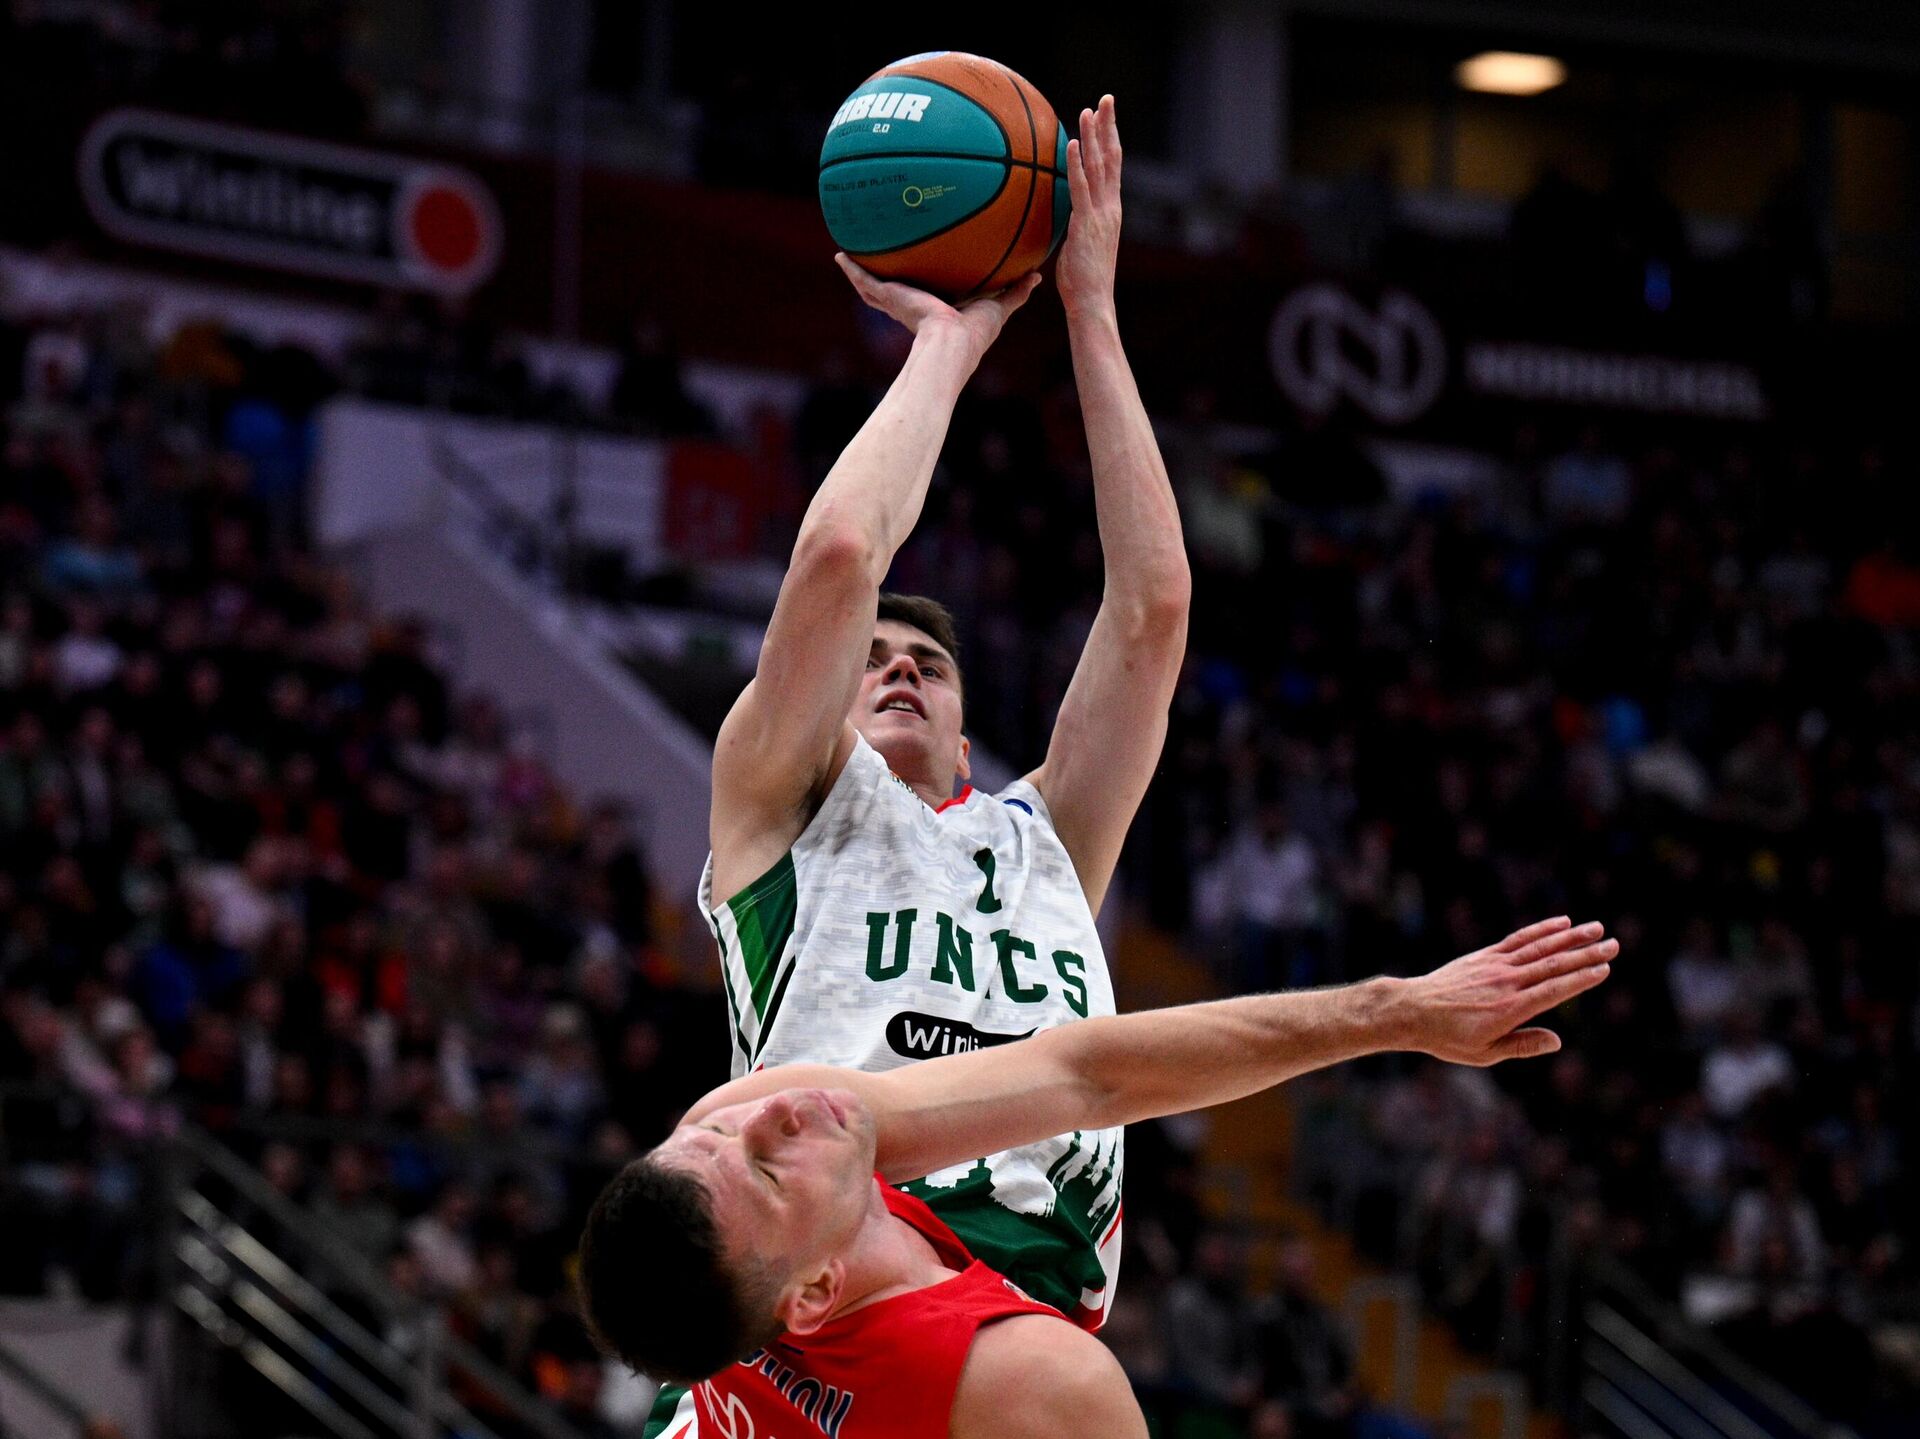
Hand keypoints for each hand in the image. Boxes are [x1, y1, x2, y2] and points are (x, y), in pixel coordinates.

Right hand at [834, 253, 1040, 358]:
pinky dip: (851, 269)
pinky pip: (865, 281)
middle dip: (887, 279)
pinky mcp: (888, 298)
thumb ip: (1015, 292)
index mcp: (935, 312)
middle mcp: (912, 308)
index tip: (921, 274)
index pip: (925, 297)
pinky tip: (840, 254)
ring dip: (861, 272)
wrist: (951, 343)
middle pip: (895, 291)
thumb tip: (1036, 276)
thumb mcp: (998, 306)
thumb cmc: (975, 334)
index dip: (921, 288)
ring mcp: (897, 303)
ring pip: (874, 285)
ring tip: (848, 255)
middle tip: (879, 261)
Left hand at [1056, 94, 1121, 318]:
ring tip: (1088, 110)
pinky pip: (1081, 188)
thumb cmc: (1082, 283)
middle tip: (1106, 99)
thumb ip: (1073, 226)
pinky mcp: (1087, 224)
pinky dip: (1077, 163)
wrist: (1093, 303)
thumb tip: (1058, 217)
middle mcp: (1111, 208)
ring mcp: (1101, 215)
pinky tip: (1073, 142)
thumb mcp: (1077, 247)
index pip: (1113, 168)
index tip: (1106, 116)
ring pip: (1099, 167)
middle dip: (1109, 127)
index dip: (1110, 140)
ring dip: (1094, 137)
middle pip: (1112, 158)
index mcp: (1111, 212)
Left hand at [1394, 916, 1617, 1065]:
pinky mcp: (1485, 955)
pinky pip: (1518, 940)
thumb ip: (1522, 1046)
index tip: (1605, 969)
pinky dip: (1541, 930)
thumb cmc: (1448, 1038)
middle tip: (1615, 944)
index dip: (1581, 979)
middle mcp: (1506, 982)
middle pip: (1553, 964)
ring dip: (1570, 937)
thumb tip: (1557, 1041)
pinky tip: (1562, 923)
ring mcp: (1495, 965)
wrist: (1412, 1010)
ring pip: (1539, 947)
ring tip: (1597, 928)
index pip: (1554, 990)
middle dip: (1586, 954)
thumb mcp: (1484, 1053)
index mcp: (1510, 1009)